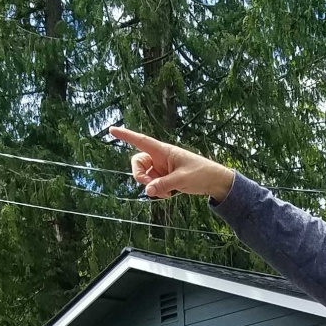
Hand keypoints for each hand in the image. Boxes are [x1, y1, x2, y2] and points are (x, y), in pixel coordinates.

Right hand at [107, 125, 235, 201]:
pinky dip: (156, 191)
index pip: (141, 141)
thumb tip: (147, 191)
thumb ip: (163, 185)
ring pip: (144, 175)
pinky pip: (152, 184)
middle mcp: (160, 158)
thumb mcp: (182, 179)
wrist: (214, 181)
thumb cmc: (201, 173)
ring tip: (165, 194)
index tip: (112, 129)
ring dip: (150, 186)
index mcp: (163, 151)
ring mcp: (161, 168)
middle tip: (148, 185)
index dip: (126, 135)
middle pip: (137, 162)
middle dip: (139, 175)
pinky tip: (168, 195)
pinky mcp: (164, 177)